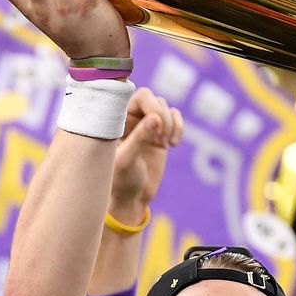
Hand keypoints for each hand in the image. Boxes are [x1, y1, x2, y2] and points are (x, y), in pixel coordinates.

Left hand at [110, 87, 182, 222]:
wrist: (130, 199)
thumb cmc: (119, 180)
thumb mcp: (126, 160)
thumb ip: (139, 138)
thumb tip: (156, 118)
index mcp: (116, 119)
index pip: (136, 96)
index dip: (150, 105)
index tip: (155, 126)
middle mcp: (130, 118)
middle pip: (153, 98)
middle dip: (162, 116)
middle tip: (161, 139)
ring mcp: (146, 125)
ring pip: (165, 107)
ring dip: (171, 124)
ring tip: (166, 144)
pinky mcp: (160, 134)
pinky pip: (174, 118)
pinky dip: (179, 127)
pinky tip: (173, 144)